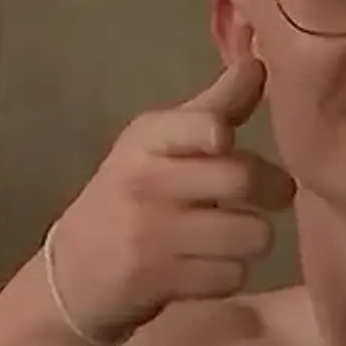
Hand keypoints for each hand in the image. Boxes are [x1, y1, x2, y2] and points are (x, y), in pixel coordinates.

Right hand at [44, 53, 295, 344]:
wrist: (72, 271)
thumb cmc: (127, 198)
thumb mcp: (157, 146)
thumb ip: (214, 109)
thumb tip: (260, 64)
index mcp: (147, 140)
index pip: (202, 125)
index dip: (220, 132)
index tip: (226, 141)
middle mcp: (147, 182)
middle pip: (243, 179)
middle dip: (274, 190)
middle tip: (272, 195)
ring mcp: (152, 235)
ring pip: (250, 234)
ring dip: (251, 239)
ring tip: (233, 235)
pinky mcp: (160, 281)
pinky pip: (232, 276)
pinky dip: (229, 275)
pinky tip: (208, 266)